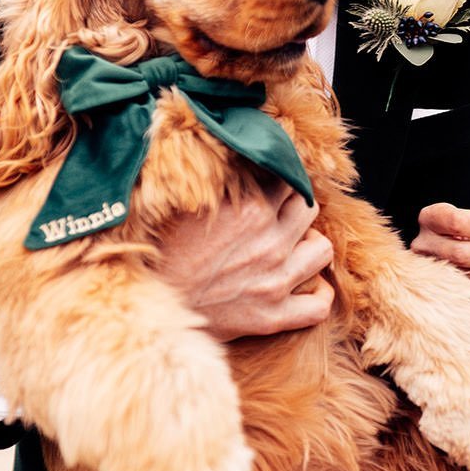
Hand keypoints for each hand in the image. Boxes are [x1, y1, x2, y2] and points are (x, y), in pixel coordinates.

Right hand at [151, 181, 333, 339]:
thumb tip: (233, 154)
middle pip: (308, 208)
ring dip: (311, 243)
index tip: (269, 181)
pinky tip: (312, 287)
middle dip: (296, 206)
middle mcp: (271, 242)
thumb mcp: (186, 203)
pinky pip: (317, 307)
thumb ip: (219, 181)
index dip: (278, 177)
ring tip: (295, 244)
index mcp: (250, 208)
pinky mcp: (272, 317)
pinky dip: (320, 296)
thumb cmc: (157, 252)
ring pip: (323, 250)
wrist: (146, 306)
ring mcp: (276, 281)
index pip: (286, 177)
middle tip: (279, 212)